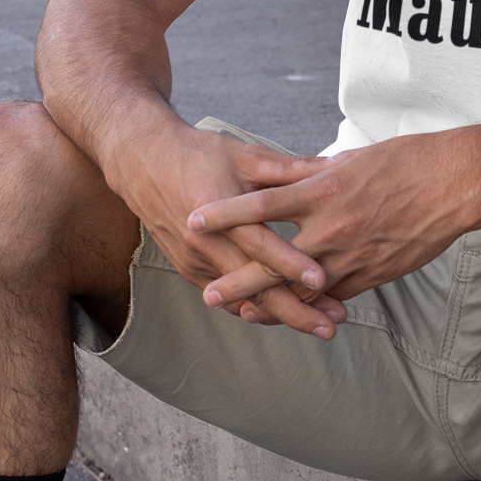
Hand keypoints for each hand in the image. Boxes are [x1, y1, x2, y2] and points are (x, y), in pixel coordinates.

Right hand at [105, 113, 348, 336]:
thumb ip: (291, 169)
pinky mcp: (189, 271)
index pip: (259, 244)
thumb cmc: (199, 155)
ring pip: (241, 300)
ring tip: (319, 324)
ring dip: (281, 315)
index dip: (291, 264)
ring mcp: (194, 261)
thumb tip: (336, 166)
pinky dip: (256, 309)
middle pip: (254, 287)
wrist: (144, 163)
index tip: (322, 280)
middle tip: (332, 325)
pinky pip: (226, 299)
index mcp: (219, 209)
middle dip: (295, 310)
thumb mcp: (246, 155)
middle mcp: (204, 242)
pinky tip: (286, 316)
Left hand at [187, 129, 480, 314]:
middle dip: (240, 282)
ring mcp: (354, 255)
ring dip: (274, 304)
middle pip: (274, 263)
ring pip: (305, 290)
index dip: (225, 215)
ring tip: (246, 313)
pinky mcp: (374, 273)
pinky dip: (315, 303)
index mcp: (323, 189)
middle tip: (208, 295)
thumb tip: (293, 176)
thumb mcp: (354, 159)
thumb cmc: (407, 160)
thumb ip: (319, 174)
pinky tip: (297, 312)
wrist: (457, 182)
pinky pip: (337, 294)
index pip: (261, 206)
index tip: (193, 221)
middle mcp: (333, 227)